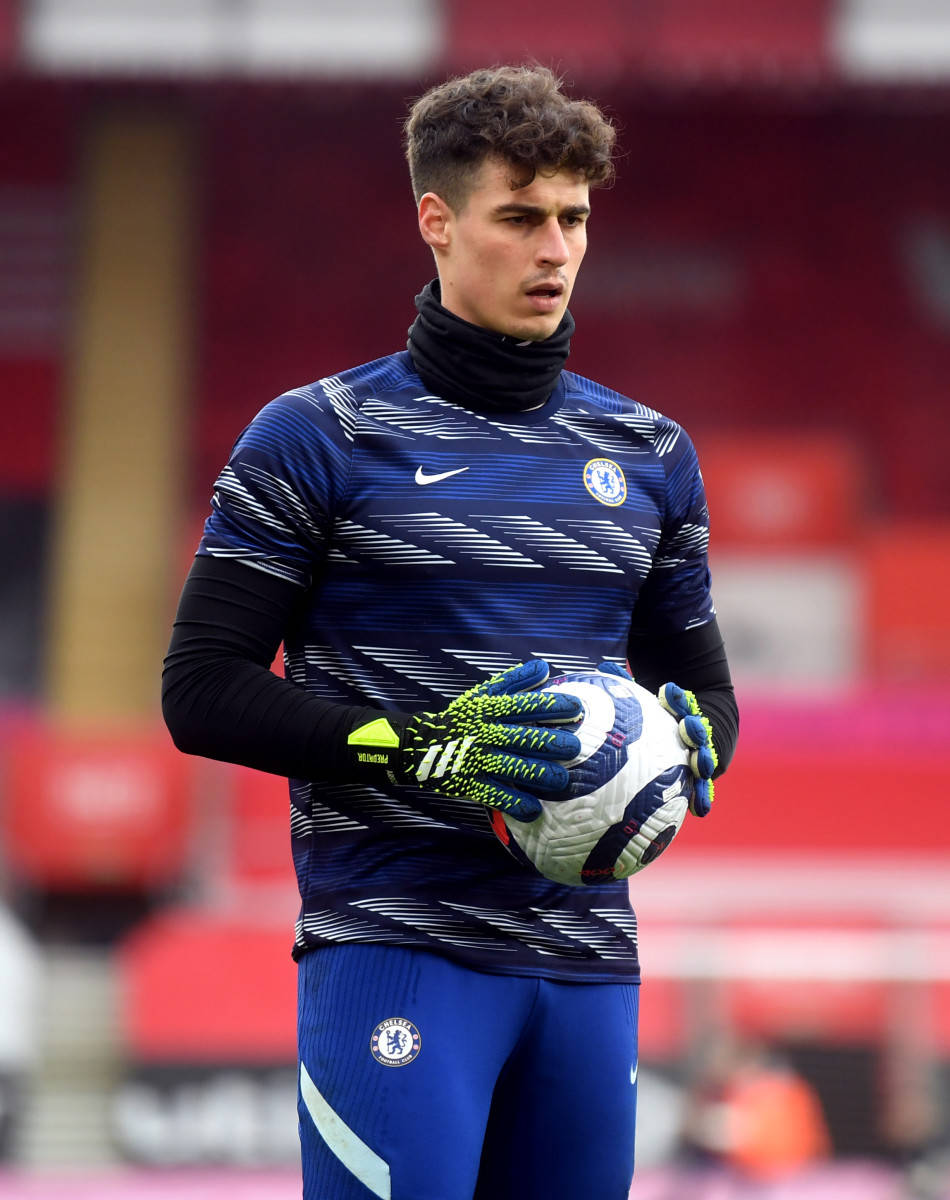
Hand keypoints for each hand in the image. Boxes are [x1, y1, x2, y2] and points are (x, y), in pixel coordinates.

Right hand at [348, 660, 581, 822]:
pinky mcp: (469, 783)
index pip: (525, 704)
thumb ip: (514, 681)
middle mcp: (485, 732)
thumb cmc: (461, 718)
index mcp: (490, 708)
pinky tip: (533, 810)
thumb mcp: (483, 694)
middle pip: (523, 737)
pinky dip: (515, 803)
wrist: (419, 745)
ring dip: (540, 775)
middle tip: (575, 747)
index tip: (577, 708)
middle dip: (552, 743)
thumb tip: (545, 668)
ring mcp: (477, 759)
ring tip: (561, 780)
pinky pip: (495, 794)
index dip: (552, 705)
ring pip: (513, 767)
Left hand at [598, 663, 717, 816]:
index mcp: (684, 711)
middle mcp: (695, 734)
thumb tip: (604, 667)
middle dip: (694, 727)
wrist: (703, 728)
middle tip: (689, 724)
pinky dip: (702, 797)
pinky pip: (703, 789)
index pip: (681, 702)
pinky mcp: (703, 778)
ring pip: (705, 758)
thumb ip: (630, 685)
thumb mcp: (647, 699)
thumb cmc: (662, 712)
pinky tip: (699, 808)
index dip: (676, 698)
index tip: (668, 691)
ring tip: (702, 764)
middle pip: (697, 730)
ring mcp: (702, 756)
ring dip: (704, 760)